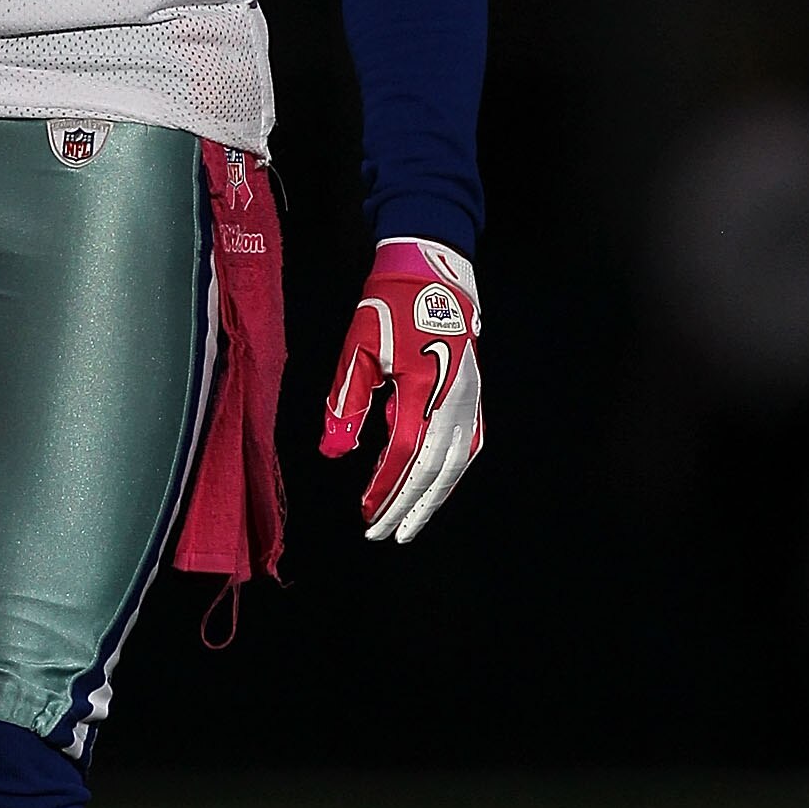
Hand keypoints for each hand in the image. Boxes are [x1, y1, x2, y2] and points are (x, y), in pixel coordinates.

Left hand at [320, 238, 481, 543]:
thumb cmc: (388, 307)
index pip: (403, 453)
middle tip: (383, 533)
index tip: (365, 513)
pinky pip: (467, 447)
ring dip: (431, 499)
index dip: (384, 487)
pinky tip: (432, 491)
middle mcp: (453, 399)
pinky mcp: (474, 397)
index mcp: (422, 387)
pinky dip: (449, 474)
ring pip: (456, 464)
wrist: (432, 274)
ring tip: (408, 525)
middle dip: (406, 505)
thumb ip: (345, 403)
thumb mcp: (356, 350)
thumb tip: (334, 452)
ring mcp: (469, 399)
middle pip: (433, 469)